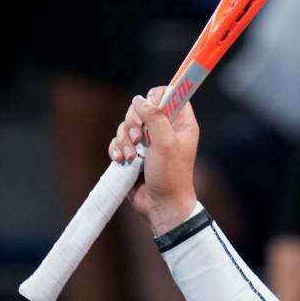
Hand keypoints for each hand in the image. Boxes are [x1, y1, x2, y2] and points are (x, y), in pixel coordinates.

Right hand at [107, 86, 198, 234]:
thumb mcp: (165, 143)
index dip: (157, 96)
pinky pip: (118, 140)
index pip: (170, 94)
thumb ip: (155, 117)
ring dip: (124, 139)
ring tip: (131, 156)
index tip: (151, 108)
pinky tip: (122, 161)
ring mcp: (149, 141)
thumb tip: (139, 99)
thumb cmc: (170, 176)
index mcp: (182, 124)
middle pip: (142, 107)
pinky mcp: (135, 153)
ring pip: (127, 124)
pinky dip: (117, 149)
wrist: (161, 205)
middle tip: (138, 137)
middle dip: (134, 121)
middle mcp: (166, 130)